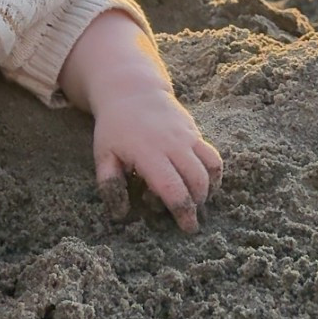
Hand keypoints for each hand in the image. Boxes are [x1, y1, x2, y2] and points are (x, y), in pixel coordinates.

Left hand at [92, 85, 221, 234]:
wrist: (132, 91)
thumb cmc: (115, 128)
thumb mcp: (103, 154)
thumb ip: (109, 184)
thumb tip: (120, 214)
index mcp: (148, 152)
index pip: (172, 187)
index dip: (182, 210)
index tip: (187, 227)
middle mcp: (173, 144)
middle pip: (196, 181)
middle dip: (197, 205)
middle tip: (189, 220)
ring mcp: (187, 137)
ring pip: (210, 169)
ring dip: (207, 191)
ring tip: (195, 202)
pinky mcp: (195, 133)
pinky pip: (213, 157)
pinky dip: (214, 174)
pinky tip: (204, 185)